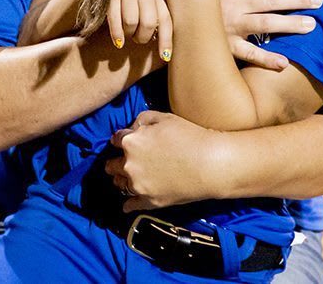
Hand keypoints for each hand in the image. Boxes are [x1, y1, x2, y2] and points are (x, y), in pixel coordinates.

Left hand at [106, 110, 222, 211]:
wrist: (210, 163)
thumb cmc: (190, 136)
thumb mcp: (164, 117)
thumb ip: (142, 119)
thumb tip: (131, 128)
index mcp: (131, 142)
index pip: (115, 140)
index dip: (121, 140)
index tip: (125, 142)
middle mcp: (129, 164)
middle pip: (112, 165)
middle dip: (116, 161)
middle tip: (123, 161)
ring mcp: (138, 185)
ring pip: (118, 184)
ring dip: (121, 180)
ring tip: (129, 178)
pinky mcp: (149, 201)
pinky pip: (130, 205)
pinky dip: (128, 204)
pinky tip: (128, 203)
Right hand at [107, 0, 172, 60]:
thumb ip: (158, 10)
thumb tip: (166, 40)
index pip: (166, 19)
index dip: (166, 40)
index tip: (165, 57)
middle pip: (148, 23)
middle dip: (143, 37)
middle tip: (139, 40)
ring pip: (131, 22)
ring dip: (129, 35)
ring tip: (129, 36)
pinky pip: (114, 18)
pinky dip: (117, 34)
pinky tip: (118, 42)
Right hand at [217, 0, 321, 70]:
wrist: (164, 22)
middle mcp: (232, 3)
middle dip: (297, 0)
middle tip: (318, 1)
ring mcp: (230, 25)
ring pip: (266, 23)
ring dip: (290, 24)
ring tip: (311, 25)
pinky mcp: (227, 46)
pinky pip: (250, 53)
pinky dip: (267, 59)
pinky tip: (284, 63)